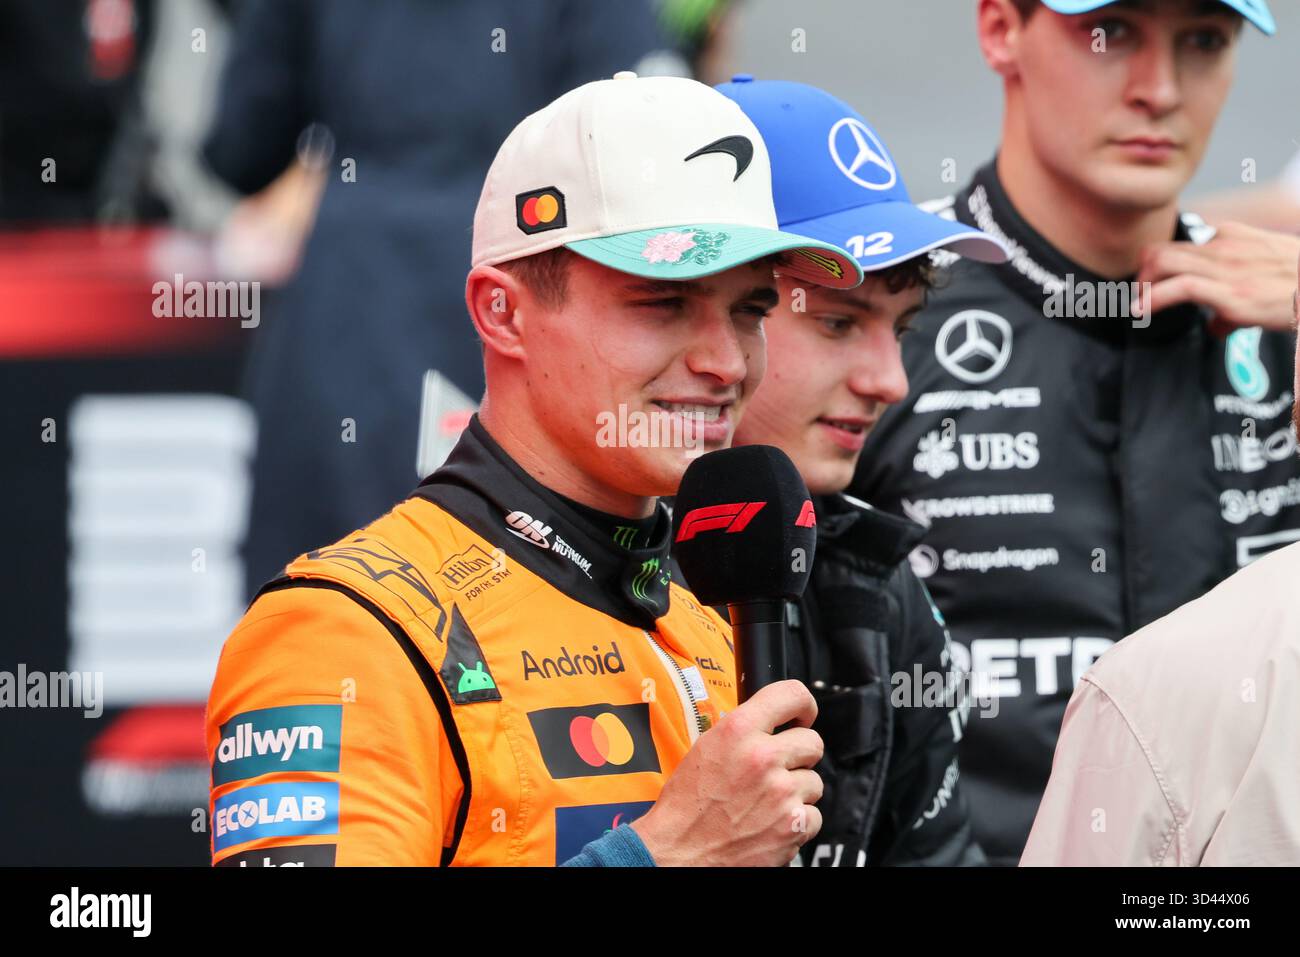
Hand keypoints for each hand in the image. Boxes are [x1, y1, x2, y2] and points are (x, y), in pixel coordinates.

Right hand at [631, 679, 823, 865]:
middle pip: (812, 743)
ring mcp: (781, 793)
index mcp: (738, 731)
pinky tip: (771, 822)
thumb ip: (741, 731)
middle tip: (778, 769)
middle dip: (798, 756)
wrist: (679, 853)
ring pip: (814, 782)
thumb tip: (769, 722)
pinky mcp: (792, 826)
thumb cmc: (687, 806)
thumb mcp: (705, 749)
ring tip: (766, 802)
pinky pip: (813, 815)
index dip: (803, 706)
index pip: (791, 695)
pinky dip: (797, 822)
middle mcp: (763, 757)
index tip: (803, 716)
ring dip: (796, 791)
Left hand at [1137, 222, 1299, 335]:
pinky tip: (1143, 311)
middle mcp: (1225, 245)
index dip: (1160, 268)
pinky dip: (1154, 299)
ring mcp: (1227, 266)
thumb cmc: (1298, 287)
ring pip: (1164, 262)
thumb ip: (1235, 300)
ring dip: (1144, 286)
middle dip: (1144, 275)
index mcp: (1233, 237)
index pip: (1182, 245)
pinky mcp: (1231, 290)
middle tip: (1139, 297)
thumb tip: (1215, 325)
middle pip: (1163, 250)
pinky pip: (1180, 287)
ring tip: (1138, 306)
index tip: (1151, 286)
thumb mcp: (1265, 282)